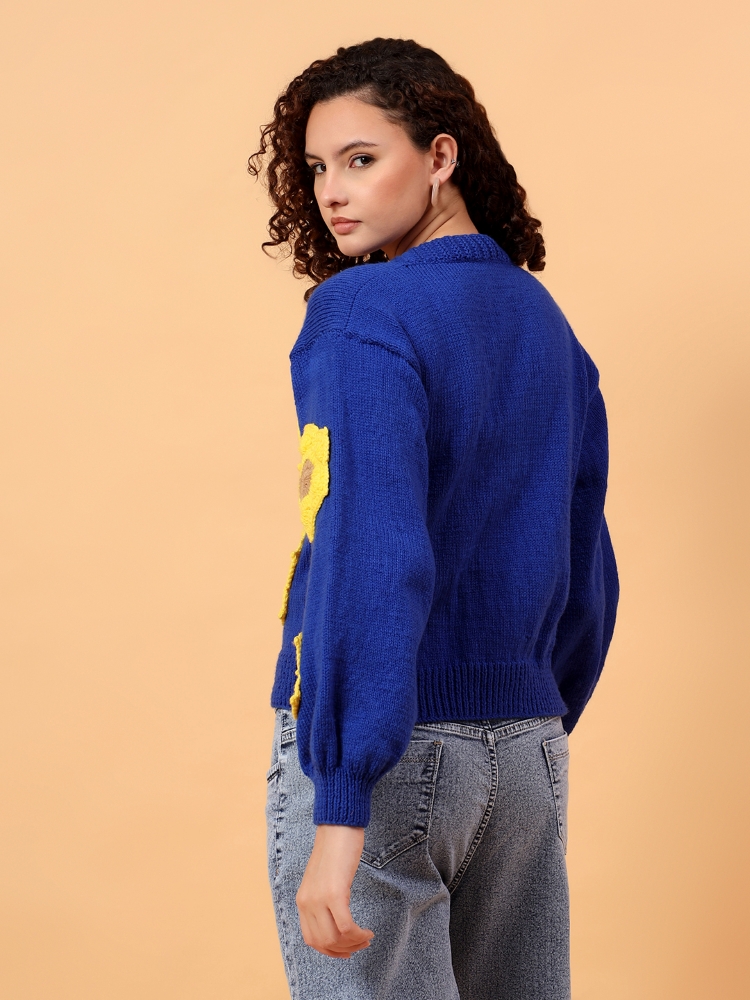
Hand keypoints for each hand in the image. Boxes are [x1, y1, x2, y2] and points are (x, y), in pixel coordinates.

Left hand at [295, 823, 374, 957]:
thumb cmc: (335, 849)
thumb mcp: (322, 879)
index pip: (311, 939)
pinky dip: (358, 934)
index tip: (347, 950)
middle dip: (345, 949)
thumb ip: (322, 899)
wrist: (338, 825)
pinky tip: (367, 931)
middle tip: (361, 944)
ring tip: (366, 938)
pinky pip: (346, 927)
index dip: (330, 950)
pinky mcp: (335, 893)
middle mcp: (307, 902)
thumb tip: (334, 920)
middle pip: (323, 943)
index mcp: (302, 900)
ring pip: (334, 938)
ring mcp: (319, 898)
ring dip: (353, 944)